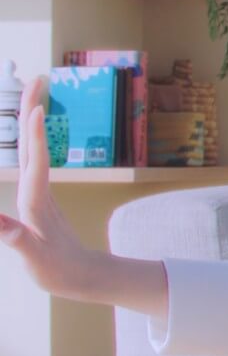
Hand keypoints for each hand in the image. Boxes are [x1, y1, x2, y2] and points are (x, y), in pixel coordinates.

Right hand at [0, 76, 100, 299]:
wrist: (84, 277)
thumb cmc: (58, 269)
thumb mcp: (34, 257)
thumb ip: (15, 238)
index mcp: (37, 200)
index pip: (36, 161)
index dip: (34, 135)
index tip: (37, 107)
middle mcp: (40, 190)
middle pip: (36, 144)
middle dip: (35, 111)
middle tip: (38, 78)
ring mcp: (41, 192)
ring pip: (35, 149)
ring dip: (33, 121)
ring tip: (35, 93)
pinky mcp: (40, 197)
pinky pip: (33, 160)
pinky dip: (29, 140)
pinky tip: (29, 132)